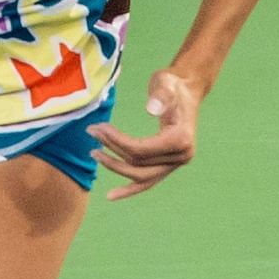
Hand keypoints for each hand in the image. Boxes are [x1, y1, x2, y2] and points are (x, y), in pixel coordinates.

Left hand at [88, 68, 202, 200]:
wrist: (187, 89)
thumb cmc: (173, 84)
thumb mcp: (167, 83)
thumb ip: (161, 95)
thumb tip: (151, 109)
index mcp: (181, 139)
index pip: (141, 149)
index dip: (116, 141)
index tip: (99, 128)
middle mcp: (182, 156)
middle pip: (139, 164)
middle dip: (112, 151)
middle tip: (92, 132)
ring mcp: (176, 164)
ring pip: (141, 176)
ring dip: (116, 167)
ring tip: (94, 154)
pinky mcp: (169, 165)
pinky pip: (148, 181)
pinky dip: (130, 189)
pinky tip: (111, 196)